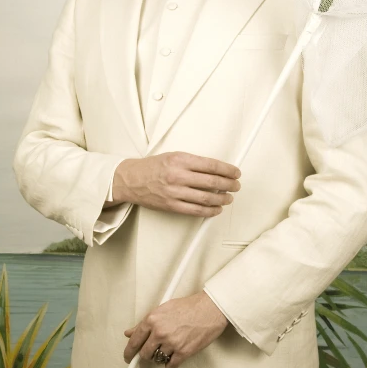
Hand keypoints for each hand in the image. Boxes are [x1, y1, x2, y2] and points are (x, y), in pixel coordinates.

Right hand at [112, 152, 240, 217]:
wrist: (131, 179)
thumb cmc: (153, 167)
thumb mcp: (174, 156)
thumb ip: (193, 162)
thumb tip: (216, 170)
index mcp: (180, 160)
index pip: (211, 165)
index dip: (227, 170)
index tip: (235, 172)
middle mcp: (178, 175)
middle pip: (212, 182)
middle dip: (229, 184)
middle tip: (236, 185)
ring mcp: (175, 192)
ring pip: (206, 198)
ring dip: (222, 199)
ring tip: (229, 198)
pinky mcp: (171, 206)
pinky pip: (195, 211)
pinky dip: (210, 211)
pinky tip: (217, 209)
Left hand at [123, 291, 228, 367]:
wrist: (210, 309)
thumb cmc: (189, 306)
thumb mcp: (164, 308)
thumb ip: (145, 322)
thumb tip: (129, 333)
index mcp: (153, 319)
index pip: (134, 340)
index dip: (129, 352)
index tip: (128, 357)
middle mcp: (160, 332)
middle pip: (144, 353)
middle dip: (147, 354)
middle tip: (152, 351)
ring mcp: (171, 343)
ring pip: (157, 360)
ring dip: (161, 357)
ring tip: (169, 348)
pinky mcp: (183, 352)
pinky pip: (170, 366)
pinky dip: (171, 363)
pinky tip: (176, 355)